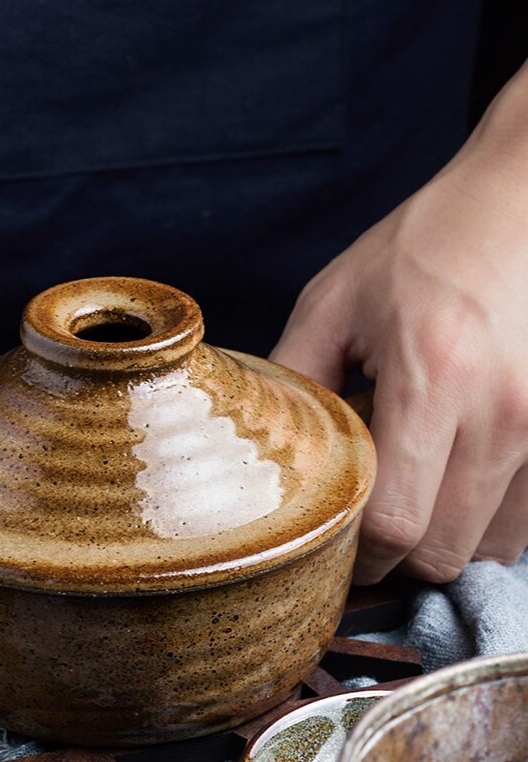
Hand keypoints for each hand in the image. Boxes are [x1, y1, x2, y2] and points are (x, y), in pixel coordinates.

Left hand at [270, 67, 527, 584]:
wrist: (519, 202)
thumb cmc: (425, 247)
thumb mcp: (336, 302)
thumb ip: (291, 381)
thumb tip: (260, 454)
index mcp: (435, 376)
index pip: (393, 524)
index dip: (355, 555)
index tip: (333, 547)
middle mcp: (504, 412)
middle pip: (442, 552)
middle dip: (394, 559)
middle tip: (364, 528)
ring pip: (488, 549)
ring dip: (441, 543)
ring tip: (412, 497)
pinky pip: (524, 525)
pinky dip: (483, 525)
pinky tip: (453, 485)